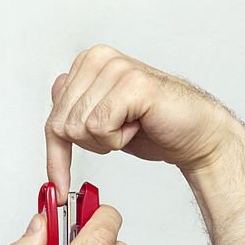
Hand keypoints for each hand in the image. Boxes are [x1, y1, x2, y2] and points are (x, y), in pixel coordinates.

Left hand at [45, 44, 244, 199]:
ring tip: (131, 125)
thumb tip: (50, 129)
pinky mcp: (131, 83)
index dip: (57, 154)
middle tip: (119, 133)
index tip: (57, 184)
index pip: (51, 118)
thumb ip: (73, 116)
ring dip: (106, 140)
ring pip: (78, 127)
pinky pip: (99, 126)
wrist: (194, 134)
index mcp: (86, 65)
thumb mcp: (99, 124)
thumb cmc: (151, 127)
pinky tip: (138, 124)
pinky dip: (118, 139)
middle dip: (89, 144)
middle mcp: (97, 59)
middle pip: (60, 125)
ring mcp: (114, 68)